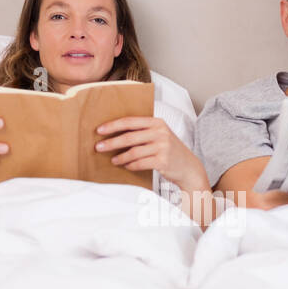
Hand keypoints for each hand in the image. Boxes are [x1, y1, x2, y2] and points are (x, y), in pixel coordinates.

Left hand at [95, 116, 209, 192]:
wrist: (188, 167)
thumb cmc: (170, 151)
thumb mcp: (160, 135)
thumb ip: (143, 131)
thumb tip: (116, 133)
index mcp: (157, 122)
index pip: (130, 121)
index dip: (113, 125)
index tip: (100, 130)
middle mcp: (160, 132)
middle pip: (129, 137)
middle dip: (111, 142)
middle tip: (99, 147)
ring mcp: (162, 147)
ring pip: (133, 152)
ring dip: (120, 157)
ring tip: (113, 160)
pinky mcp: (162, 161)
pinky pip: (140, 163)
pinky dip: (131, 166)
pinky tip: (126, 166)